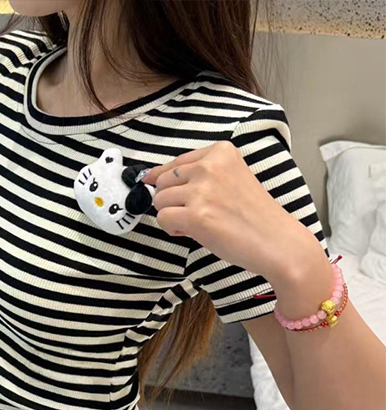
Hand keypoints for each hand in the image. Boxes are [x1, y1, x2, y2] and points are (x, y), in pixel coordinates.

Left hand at [142, 140, 320, 279]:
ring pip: (159, 201)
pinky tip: (192, 232)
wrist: (276, 240)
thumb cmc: (252, 214)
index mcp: (220, 152)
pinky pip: (162, 219)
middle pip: (163, 182)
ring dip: (171, 215)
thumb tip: (150, 178)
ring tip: (196, 223)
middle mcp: (209, 166)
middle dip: (171, 200)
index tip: (176, 195)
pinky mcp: (196, 215)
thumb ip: (197, 175)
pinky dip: (172, 230)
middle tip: (194, 213)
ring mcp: (202, 190)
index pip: (175, 163)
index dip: (169, 182)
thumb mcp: (229, 179)